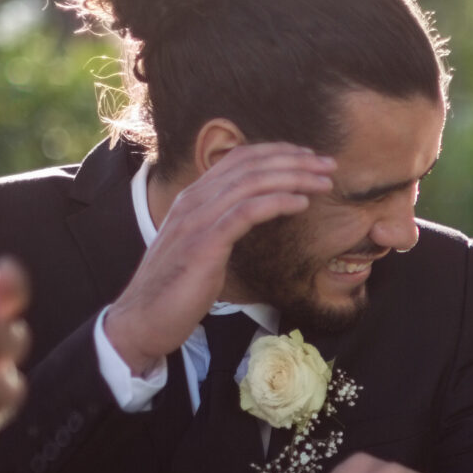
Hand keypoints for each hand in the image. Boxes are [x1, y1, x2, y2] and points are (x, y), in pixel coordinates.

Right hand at [101, 143, 335, 373]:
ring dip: (293, 177)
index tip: (309, 157)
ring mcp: (197, 220)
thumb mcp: (201, 248)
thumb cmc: (176, 290)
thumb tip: (250, 218)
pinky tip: (301, 203)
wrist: (143, 320)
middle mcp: (193, 201)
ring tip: (323, 181)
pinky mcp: (204, 244)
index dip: (278, 153)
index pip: (239, 159)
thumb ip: (221, 226)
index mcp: (193, 198)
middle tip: (329, 164)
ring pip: (251, 182)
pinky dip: (276, 202)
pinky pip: (245, 212)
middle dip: (294, 160)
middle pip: (250, 164)